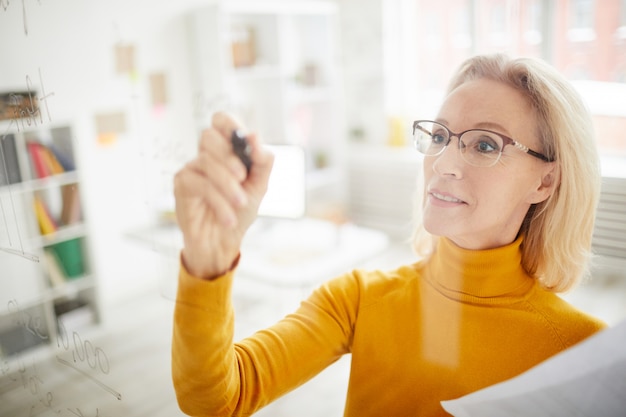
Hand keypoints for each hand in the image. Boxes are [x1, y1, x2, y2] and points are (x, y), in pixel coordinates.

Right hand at [173, 112, 273, 278]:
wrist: (224, 242)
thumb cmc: (239, 211)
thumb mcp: (260, 186)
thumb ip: (262, 160)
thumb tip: (254, 135)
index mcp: (227, 150)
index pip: (220, 121)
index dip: (229, 123)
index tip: (242, 138)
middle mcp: (207, 156)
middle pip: (208, 135)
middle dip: (228, 156)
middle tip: (243, 177)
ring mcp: (192, 168)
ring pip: (206, 161)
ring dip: (227, 185)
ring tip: (239, 203)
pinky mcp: (182, 185)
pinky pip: (200, 184)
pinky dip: (219, 201)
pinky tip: (227, 216)